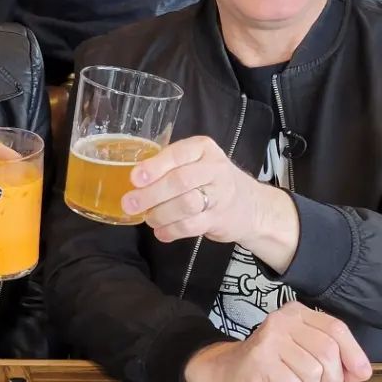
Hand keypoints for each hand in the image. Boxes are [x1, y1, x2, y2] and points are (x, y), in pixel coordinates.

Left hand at [121, 135, 299, 269]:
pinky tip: (161, 232)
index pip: (177, 154)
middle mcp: (215, 168)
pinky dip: (172, 231)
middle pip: (180, 181)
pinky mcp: (220, 219)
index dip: (154, 167)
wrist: (250, 205)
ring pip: (186, 204)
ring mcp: (220, 195)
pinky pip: (192, 226)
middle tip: (130, 203)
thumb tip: (132, 181)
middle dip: (151, 194)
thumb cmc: (209, 179)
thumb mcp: (193, 162)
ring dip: (160, 214)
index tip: (134, 178)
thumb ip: (168, 166)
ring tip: (148, 218)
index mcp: (203, 148)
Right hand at [183, 300, 371, 381]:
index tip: (360, 374)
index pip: (337, 328)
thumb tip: (362, 371)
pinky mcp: (260, 359)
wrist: (229, 372)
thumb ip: (335, 359)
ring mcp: (270, 338)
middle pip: (328, 352)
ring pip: (312, 372)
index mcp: (298, 313)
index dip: (354, 353)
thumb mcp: (306, 355)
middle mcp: (283, 319)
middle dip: (332, 379)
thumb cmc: (273, 365)